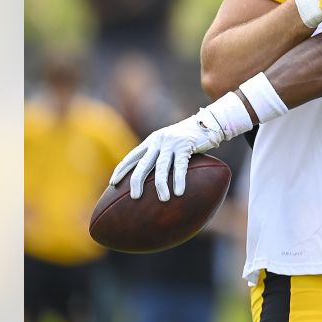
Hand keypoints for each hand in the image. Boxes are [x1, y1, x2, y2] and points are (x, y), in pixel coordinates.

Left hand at [109, 109, 225, 201]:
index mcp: (152, 141)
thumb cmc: (189, 138)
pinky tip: (179, 192)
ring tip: (163, 199)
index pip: (132, 156)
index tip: (112, 183)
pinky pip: (181, 166)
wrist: (209, 122)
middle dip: (136, 181)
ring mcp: (172, 143)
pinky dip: (179, 180)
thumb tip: (152, 179)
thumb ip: (161, 155)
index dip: (121, 170)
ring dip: (160, 185)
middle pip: (143, 164)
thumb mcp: (170, 143)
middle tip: (135, 197)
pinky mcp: (186, 145)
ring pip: (162, 167)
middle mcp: (159, 141)